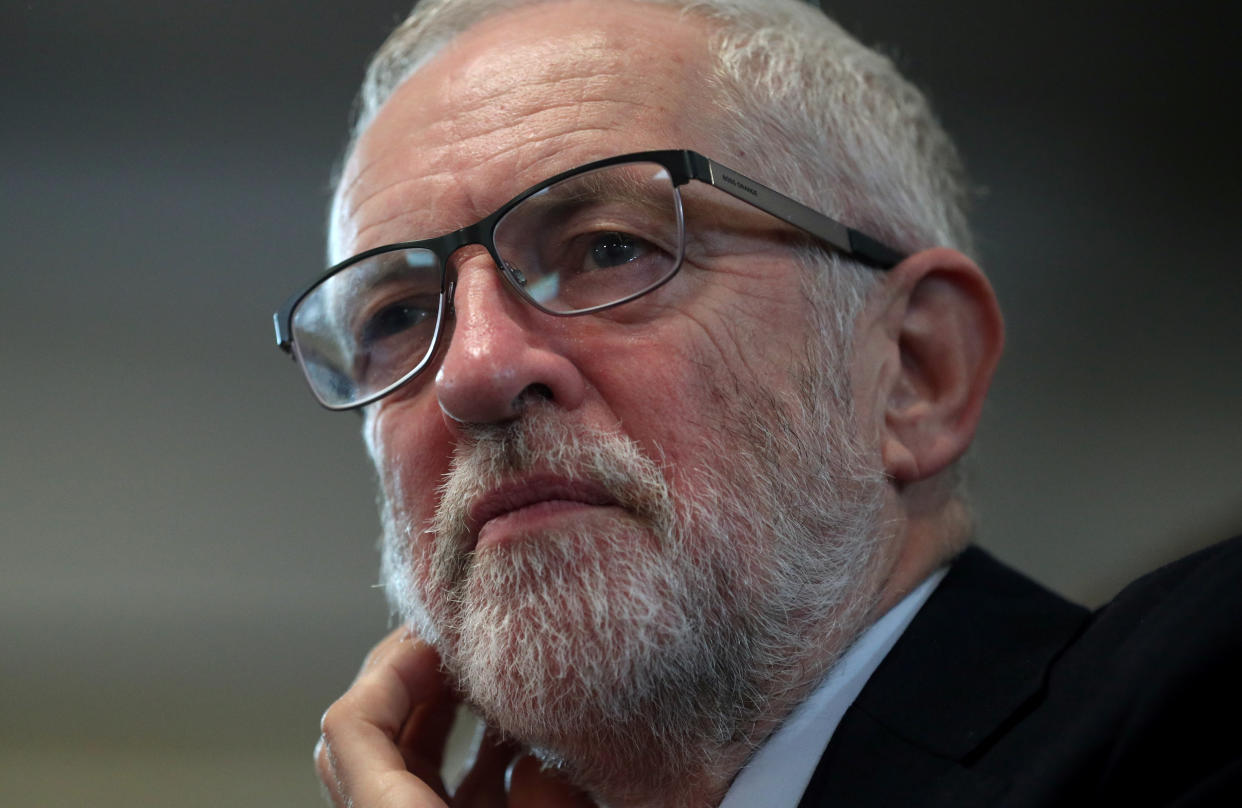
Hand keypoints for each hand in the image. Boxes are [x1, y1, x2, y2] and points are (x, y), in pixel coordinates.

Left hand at [315, 627, 593, 806]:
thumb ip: (541, 791)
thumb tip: (542, 746)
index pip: (349, 726)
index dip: (389, 667)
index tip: (443, 637)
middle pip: (367, 734)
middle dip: (413, 674)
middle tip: (461, 639)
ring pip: (401, 757)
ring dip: (440, 709)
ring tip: (490, 676)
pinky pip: (435, 785)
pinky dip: (467, 751)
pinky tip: (518, 736)